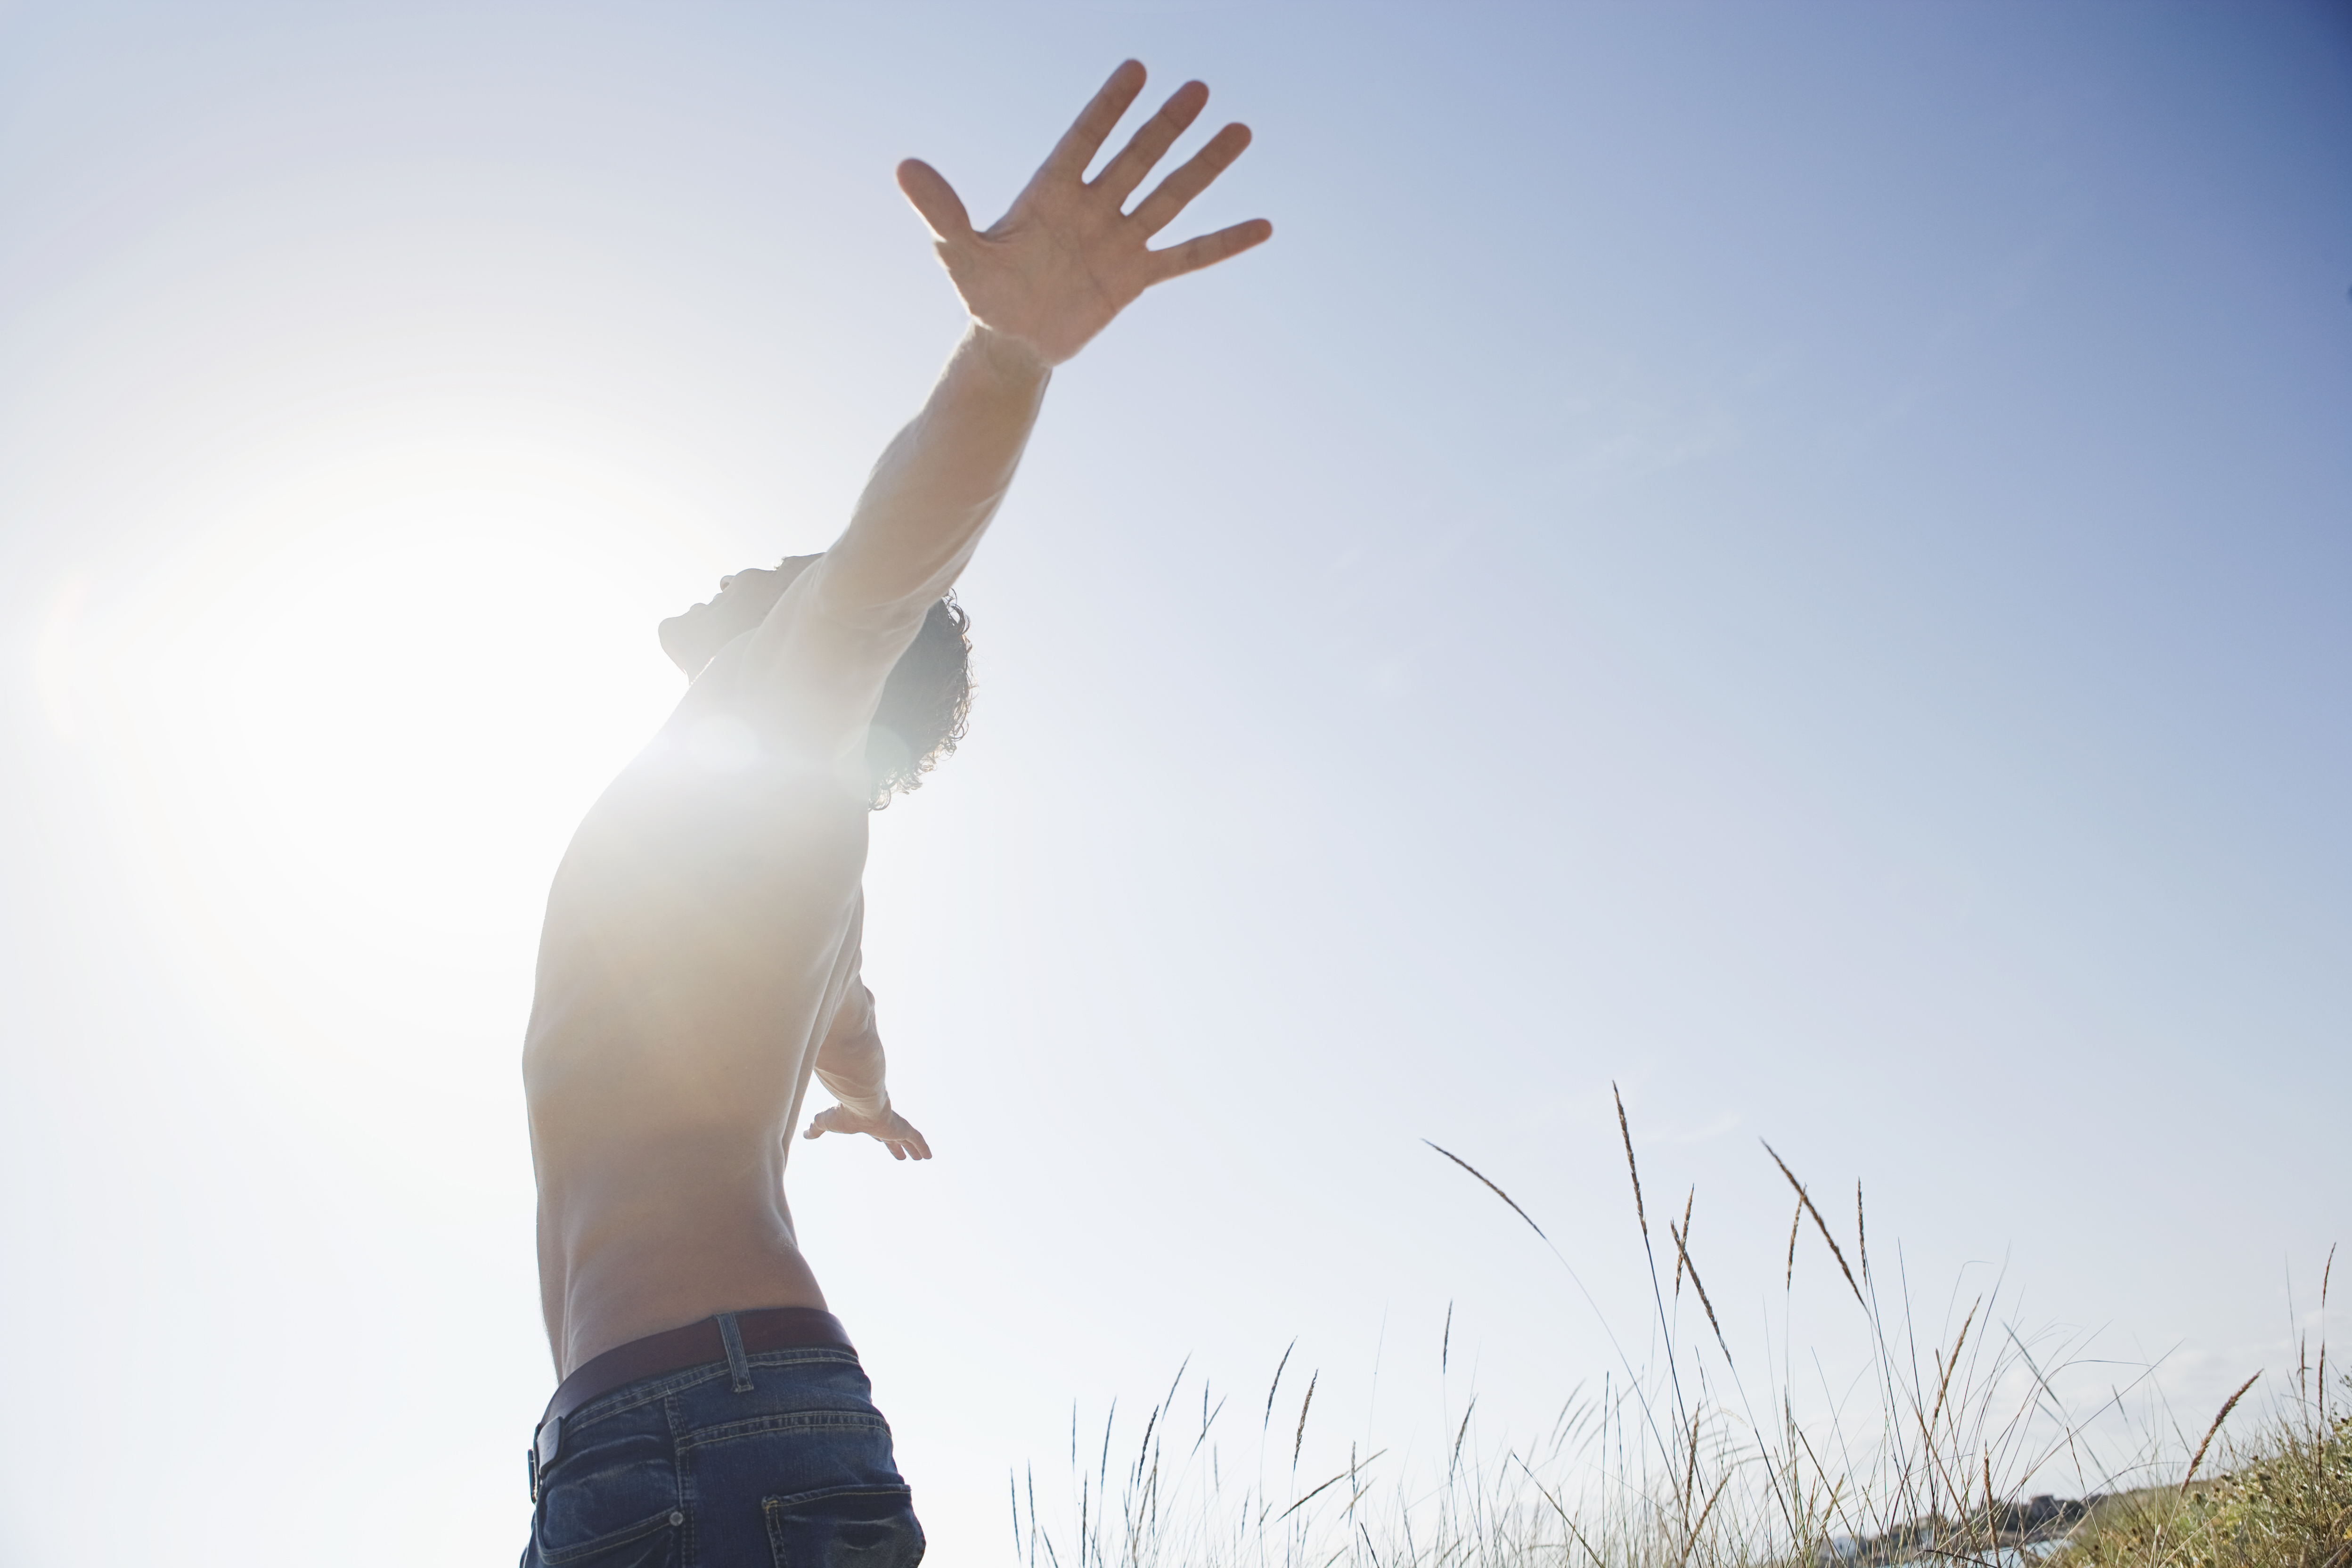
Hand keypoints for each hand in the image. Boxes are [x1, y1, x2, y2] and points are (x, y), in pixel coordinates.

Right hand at [802, 1103, 932, 1161]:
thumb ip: (816, 1129)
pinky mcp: (902, 1128)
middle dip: (898, 1146)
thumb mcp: (825, 1123)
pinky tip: (929, 1156)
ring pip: (908, 1140)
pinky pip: (917, 1139)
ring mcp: (894, 1125)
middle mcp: (883, 1124)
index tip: (882, 1142)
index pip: (876, 1133)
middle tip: (904, 1155)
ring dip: (914, 1149)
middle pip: (893, 1138)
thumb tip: (803, 1133)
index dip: (881, 1140)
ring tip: (921, 1158)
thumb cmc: (842, 1112)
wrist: (857, 1102)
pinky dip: (923, 1147)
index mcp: (867, 1123)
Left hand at [897, 60, 1271, 366]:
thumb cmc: (983, 293)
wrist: (1012, 341)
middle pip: (1136, 159)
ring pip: (1170, 196)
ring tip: (1240, 130)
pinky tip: (1263, 226)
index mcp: (1051, 192)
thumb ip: (940, 211)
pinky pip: (1187, 257)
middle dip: (1166, 126)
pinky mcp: (1137, 276)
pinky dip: (1223, 243)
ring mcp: (1119, 239)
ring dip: (1204, 167)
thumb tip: (904, 167)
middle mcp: (1093, 207)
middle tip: (1198, 89)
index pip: (1085, 140)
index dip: (1108, 107)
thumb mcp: (957, 253)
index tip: (1136, 70)